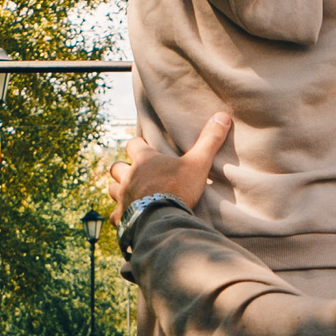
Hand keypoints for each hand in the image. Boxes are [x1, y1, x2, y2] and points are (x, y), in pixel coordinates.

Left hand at [103, 112, 232, 216]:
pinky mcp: (121, 216)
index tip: (142, 147)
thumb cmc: (179, 188)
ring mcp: (123, 196)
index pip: (133, 144)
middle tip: (134, 173)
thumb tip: (223, 116)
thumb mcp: (198, 163)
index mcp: (144, 160)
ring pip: (112, 189)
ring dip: (119, 191)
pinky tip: (127, 219)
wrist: (162, 218)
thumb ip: (209, 141)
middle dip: (123, 169)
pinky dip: (120, 216)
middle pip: (116, 167)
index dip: (137, 145)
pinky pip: (115, 215)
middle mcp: (129, 176)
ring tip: (130, 194)